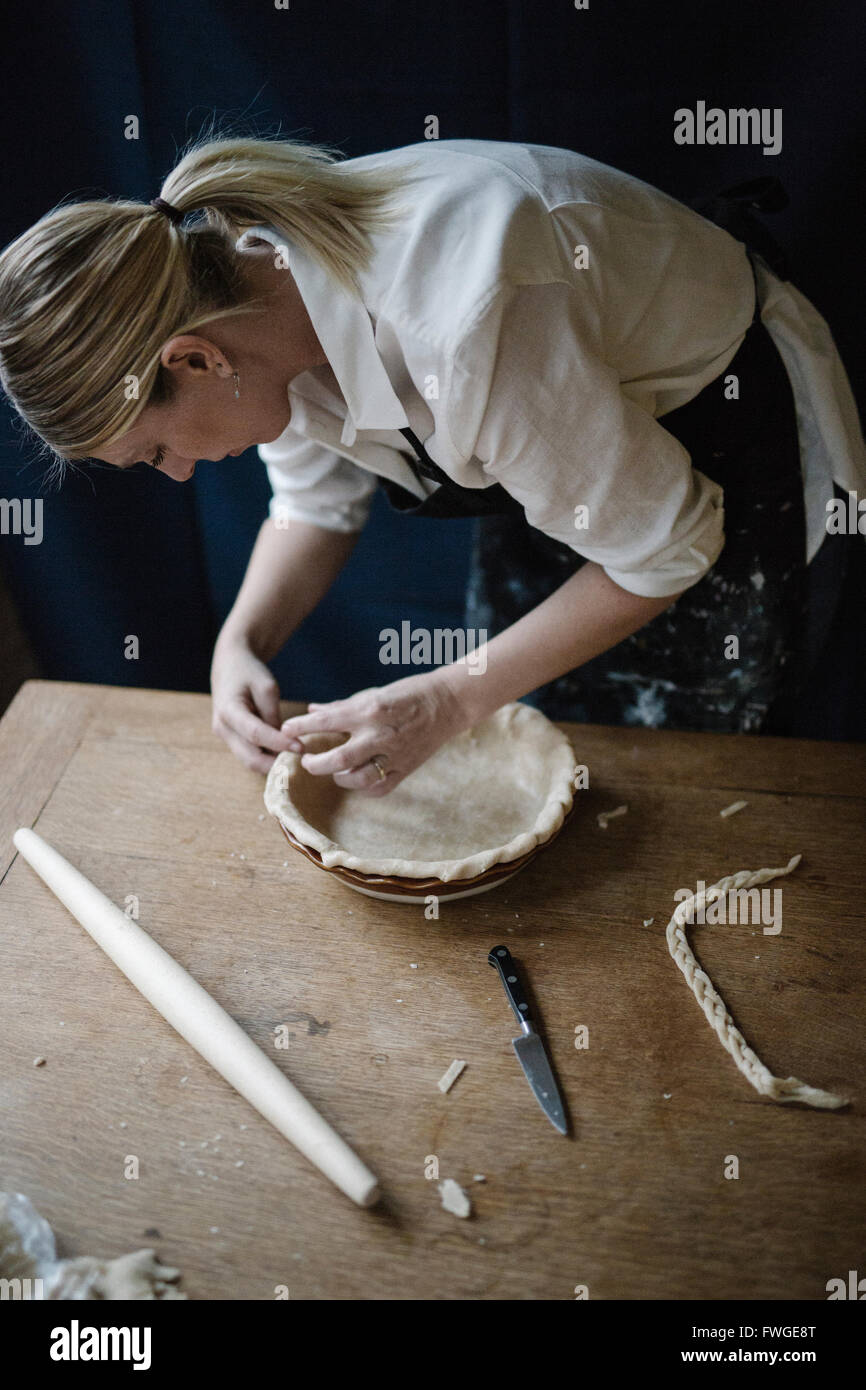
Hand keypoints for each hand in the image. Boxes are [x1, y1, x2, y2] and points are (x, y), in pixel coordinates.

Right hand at [210, 634, 291, 772]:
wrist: (229, 667)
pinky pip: (250, 755)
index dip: (279, 743)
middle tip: (300, 760)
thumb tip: (283, 741)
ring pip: (250, 761)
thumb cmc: (249, 672)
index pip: (256, 734)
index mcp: (228, 711)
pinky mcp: (231, 740)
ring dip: (272, 764)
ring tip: (295, 758)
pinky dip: (266, 758)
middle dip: (276, 764)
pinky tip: (284, 753)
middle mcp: (222, 728)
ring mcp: (225, 737)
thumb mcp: (266, 687)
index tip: (301, 747)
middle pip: (250, 758)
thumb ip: (273, 714)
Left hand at [278, 672, 465, 795]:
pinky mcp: (406, 769)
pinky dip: (362, 787)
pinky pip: (378, 788)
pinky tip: (356, 779)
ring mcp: (394, 755)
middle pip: (338, 759)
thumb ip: (341, 706)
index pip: (325, 721)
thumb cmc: (409, 693)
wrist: (448, 703)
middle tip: (306, 761)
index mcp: (370, 710)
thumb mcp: (373, 693)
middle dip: (315, 763)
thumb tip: (312, 710)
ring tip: (332, 771)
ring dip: (338, 778)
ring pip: (357, 779)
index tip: (286, 730)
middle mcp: (380, 734)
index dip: (300, 728)